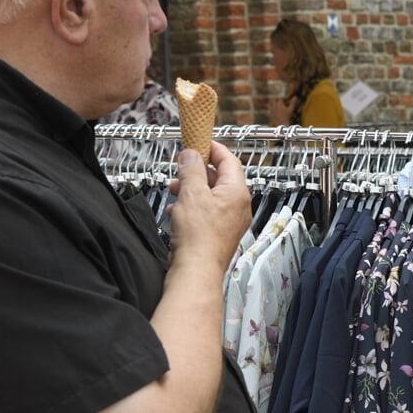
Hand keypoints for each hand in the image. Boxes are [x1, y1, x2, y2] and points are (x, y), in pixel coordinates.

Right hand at [166, 141, 251, 268]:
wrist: (196, 271)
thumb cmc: (198, 236)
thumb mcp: (191, 193)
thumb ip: (191, 170)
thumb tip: (191, 155)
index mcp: (237, 193)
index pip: (229, 160)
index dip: (213, 148)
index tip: (199, 142)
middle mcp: (238, 207)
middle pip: (219, 178)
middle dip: (197, 171)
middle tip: (181, 166)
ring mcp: (230, 222)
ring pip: (210, 196)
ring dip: (191, 189)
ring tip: (174, 189)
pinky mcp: (219, 234)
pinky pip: (206, 213)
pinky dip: (192, 207)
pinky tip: (176, 211)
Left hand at [267, 95, 295, 126]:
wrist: (281, 124)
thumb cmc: (287, 117)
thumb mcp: (291, 109)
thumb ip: (293, 103)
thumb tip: (296, 97)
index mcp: (279, 103)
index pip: (280, 98)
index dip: (283, 98)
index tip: (285, 100)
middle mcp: (274, 106)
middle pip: (273, 100)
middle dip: (275, 99)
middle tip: (278, 100)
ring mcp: (271, 110)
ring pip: (269, 104)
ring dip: (271, 103)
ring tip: (273, 103)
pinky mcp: (269, 115)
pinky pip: (268, 111)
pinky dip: (269, 110)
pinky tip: (270, 111)